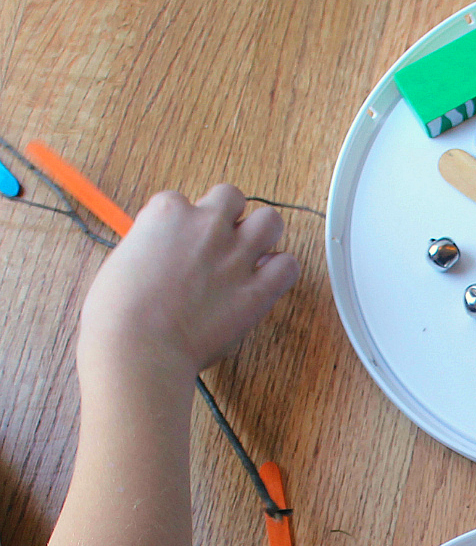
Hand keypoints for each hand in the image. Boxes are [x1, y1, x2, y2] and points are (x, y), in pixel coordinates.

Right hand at [78, 185, 299, 379]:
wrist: (139, 347)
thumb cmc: (118, 314)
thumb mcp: (120, 263)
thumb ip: (149, 250)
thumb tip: (161, 257)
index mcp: (167, 213)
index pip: (184, 202)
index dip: (185, 227)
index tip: (181, 248)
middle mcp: (206, 225)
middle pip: (231, 198)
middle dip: (228, 217)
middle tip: (219, 246)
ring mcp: (235, 255)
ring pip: (269, 221)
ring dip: (262, 236)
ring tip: (249, 258)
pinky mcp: (257, 290)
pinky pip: (288, 266)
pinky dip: (281, 272)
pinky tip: (266, 283)